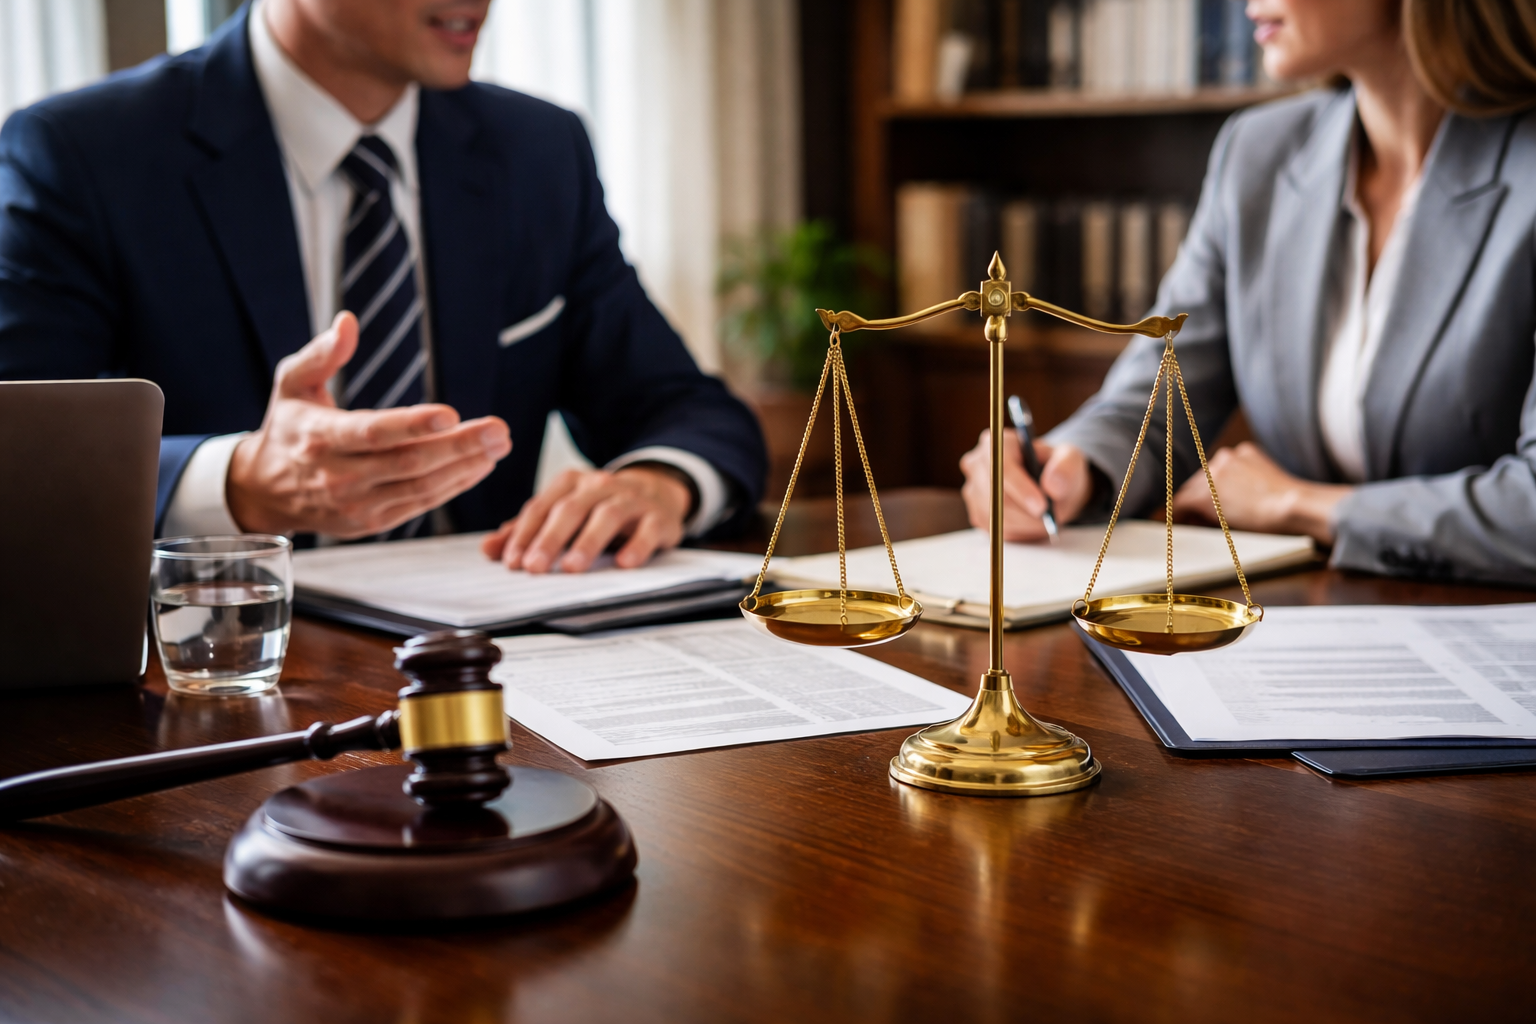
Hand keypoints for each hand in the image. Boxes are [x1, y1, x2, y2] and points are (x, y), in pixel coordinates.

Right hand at [227, 312, 511, 537]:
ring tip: (498, 446)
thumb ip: (322, 354)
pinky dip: (453, 487)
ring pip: (420, 488)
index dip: (413, 426)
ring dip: (465, 468)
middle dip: (459, 447)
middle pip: (408, 463)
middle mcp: (338, 476)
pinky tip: (479, 467)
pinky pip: (420, 505)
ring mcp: (356, 504)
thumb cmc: (288, 428)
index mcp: (319, 438)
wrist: (264, 490)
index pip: (373, 433)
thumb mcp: (292, 383)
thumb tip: (348, 321)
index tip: (451, 415)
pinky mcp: (371, 522)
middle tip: (498, 430)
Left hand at [480, 465, 692, 572]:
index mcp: (570, 483)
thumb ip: (526, 531)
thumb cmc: (600, 508)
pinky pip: (648, 529)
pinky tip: (624, 563)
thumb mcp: (563, 513)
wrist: (657, 491)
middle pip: (570, 509)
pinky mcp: (658, 516)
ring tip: (571, 568)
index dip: (524, 534)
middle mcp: (599, 486)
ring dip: (588, 541)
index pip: (541, 507)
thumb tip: (488, 550)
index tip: (512, 562)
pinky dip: (637, 545)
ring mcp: (631, 499)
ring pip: (607, 515)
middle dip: (550, 539)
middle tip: (533, 567)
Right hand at [960, 429, 1093, 541]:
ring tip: (1044, 518)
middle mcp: (977, 464)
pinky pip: (996, 530)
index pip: (1000, 467)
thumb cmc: (1056, 467)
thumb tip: (1052, 485)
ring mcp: (972, 490)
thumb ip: (1065, 467)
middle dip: (1025, 512)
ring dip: (1025, 523)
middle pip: (994, 496)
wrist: (1049, 486)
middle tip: (1049, 518)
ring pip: (996, 517)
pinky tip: (1031, 521)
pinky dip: (1019, 531)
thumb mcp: (1070, 459)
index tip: (1042, 506)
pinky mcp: (977, 513)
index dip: (1020, 488)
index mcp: (996, 442)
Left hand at [1170, 441, 1349, 543]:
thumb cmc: (1291, 504)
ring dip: (1192, 507)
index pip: (1217, 472)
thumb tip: (1232, 503)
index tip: (1212, 505)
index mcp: (1243, 453)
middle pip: (1201, 480)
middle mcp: (1225, 458)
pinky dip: (1180, 515)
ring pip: (1191, 491)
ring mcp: (1212, 474)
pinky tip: (1178, 525)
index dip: (1211, 490)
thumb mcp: (1268, 483)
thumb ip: (1248, 484)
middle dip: (1199, 498)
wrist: (1293, 506)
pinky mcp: (1203, 495)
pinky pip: (1183, 503)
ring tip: (1191, 524)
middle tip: (1197, 518)